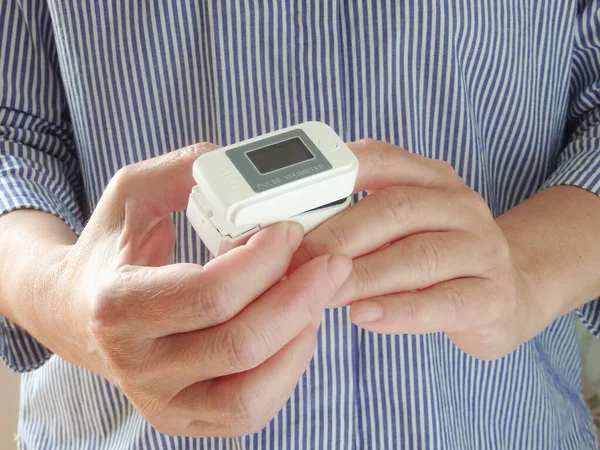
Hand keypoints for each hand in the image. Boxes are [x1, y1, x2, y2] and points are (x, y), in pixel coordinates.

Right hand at [17, 145, 351, 436]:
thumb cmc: (111, 250)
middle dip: (300, 299)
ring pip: (251, 392)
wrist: (76, 312)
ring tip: (315, 297)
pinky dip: (287, 371)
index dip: (262, 263)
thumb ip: (182, 171)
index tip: (289, 231)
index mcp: (118, 306)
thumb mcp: (133, 194)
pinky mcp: (186, 417)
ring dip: (298, 338)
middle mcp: (137, 365)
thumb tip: (240, 167)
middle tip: (331, 263)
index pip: (207, 295)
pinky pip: (251, 411)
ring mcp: (163, 401)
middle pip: (239, 345)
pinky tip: (296, 329)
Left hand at [290, 139, 540, 360]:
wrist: (506, 294)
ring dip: (362, 275)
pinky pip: (444, 302)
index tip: (290, 207)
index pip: (379, 159)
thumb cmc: (435, 259)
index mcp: (431, 178)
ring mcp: (483, 248)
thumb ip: (357, 222)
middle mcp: (461, 205)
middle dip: (339, 236)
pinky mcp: (494, 295)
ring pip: (418, 255)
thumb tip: (289, 236)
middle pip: (395, 208)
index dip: (332, 178)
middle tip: (296, 262)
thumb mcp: (399, 230)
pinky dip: (399, 310)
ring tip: (322, 294)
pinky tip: (363, 316)